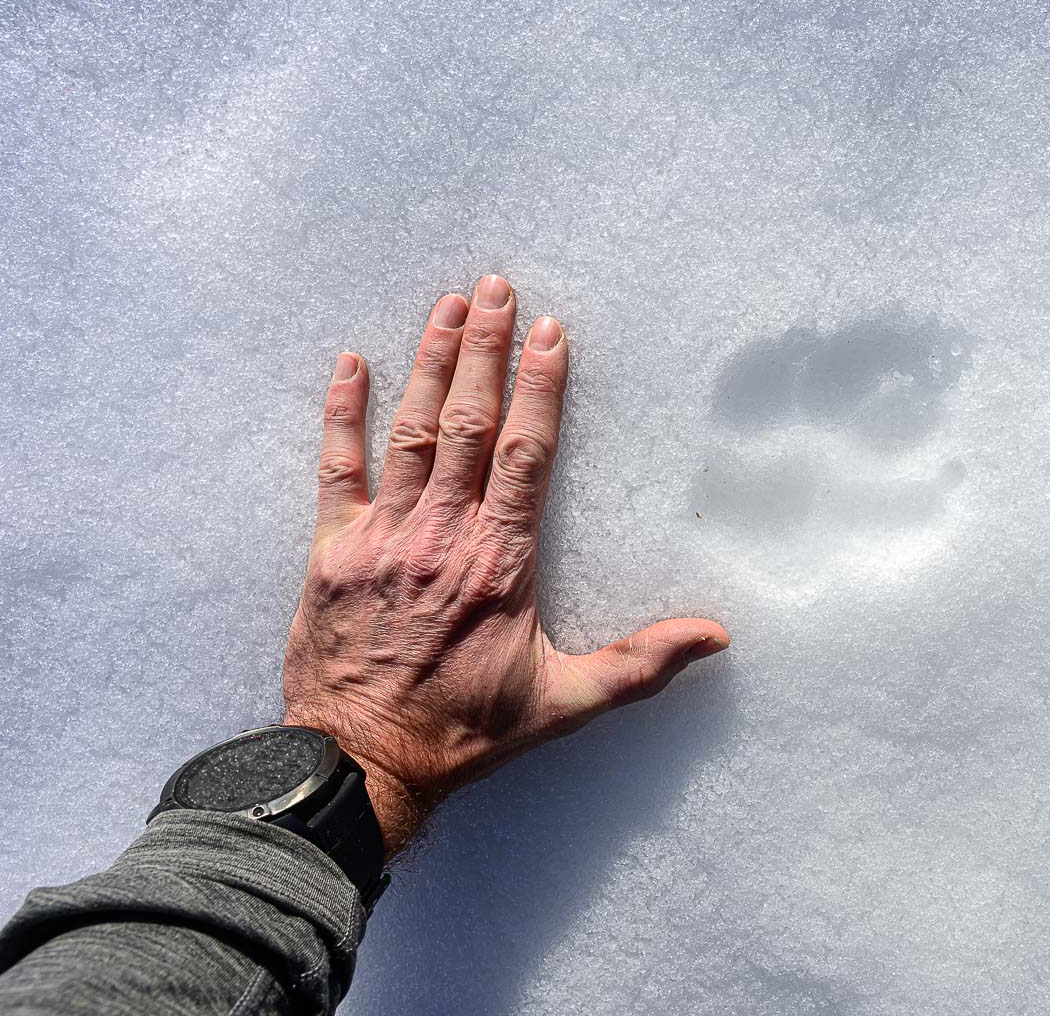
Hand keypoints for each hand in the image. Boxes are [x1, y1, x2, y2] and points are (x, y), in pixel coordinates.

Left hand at [282, 274, 728, 858]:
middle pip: (466, 422)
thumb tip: (717, 637)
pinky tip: (350, 364)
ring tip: (447, 306)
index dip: (540, 388)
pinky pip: (335, 468)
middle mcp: (441, 534)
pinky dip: (342, 414)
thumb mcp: (564, 703)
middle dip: (483, 349)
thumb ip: (640, 664)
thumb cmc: (466, 733)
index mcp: (499, 561)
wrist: (362, 762)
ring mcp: (382, 536)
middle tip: (495, 288)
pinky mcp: (332, 550)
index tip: (550, 332)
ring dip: (428, 363)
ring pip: (409, 431)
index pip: (524, 454)